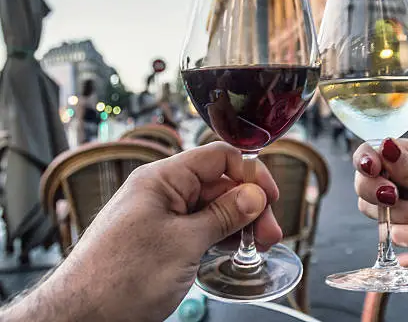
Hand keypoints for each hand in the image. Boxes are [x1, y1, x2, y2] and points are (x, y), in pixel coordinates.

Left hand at [24, 142, 281, 321]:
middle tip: (269, 233)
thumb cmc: (118, 278)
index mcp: (162, 179)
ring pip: (210, 208)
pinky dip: (219, 237)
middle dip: (248, 205)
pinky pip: (197, 228)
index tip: (270, 197)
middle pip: (218, 184)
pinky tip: (234, 250)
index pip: (217, 157)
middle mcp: (161, 192)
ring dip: (237, 223)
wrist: (80, 316)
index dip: (249, 173)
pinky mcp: (160, 239)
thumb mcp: (184, 243)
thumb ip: (223, 215)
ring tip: (256, 246)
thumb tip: (254, 195)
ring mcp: (160, 216)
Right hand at [353, 138, 407, 299]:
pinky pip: (387, 231)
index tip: (372, 171)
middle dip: (376, 190)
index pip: (384, 148)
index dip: (371, 158)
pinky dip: (403, 236)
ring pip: (373, 205)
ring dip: (395, 216)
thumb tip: (385, 145)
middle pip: (369, 176)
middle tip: (393, 199)